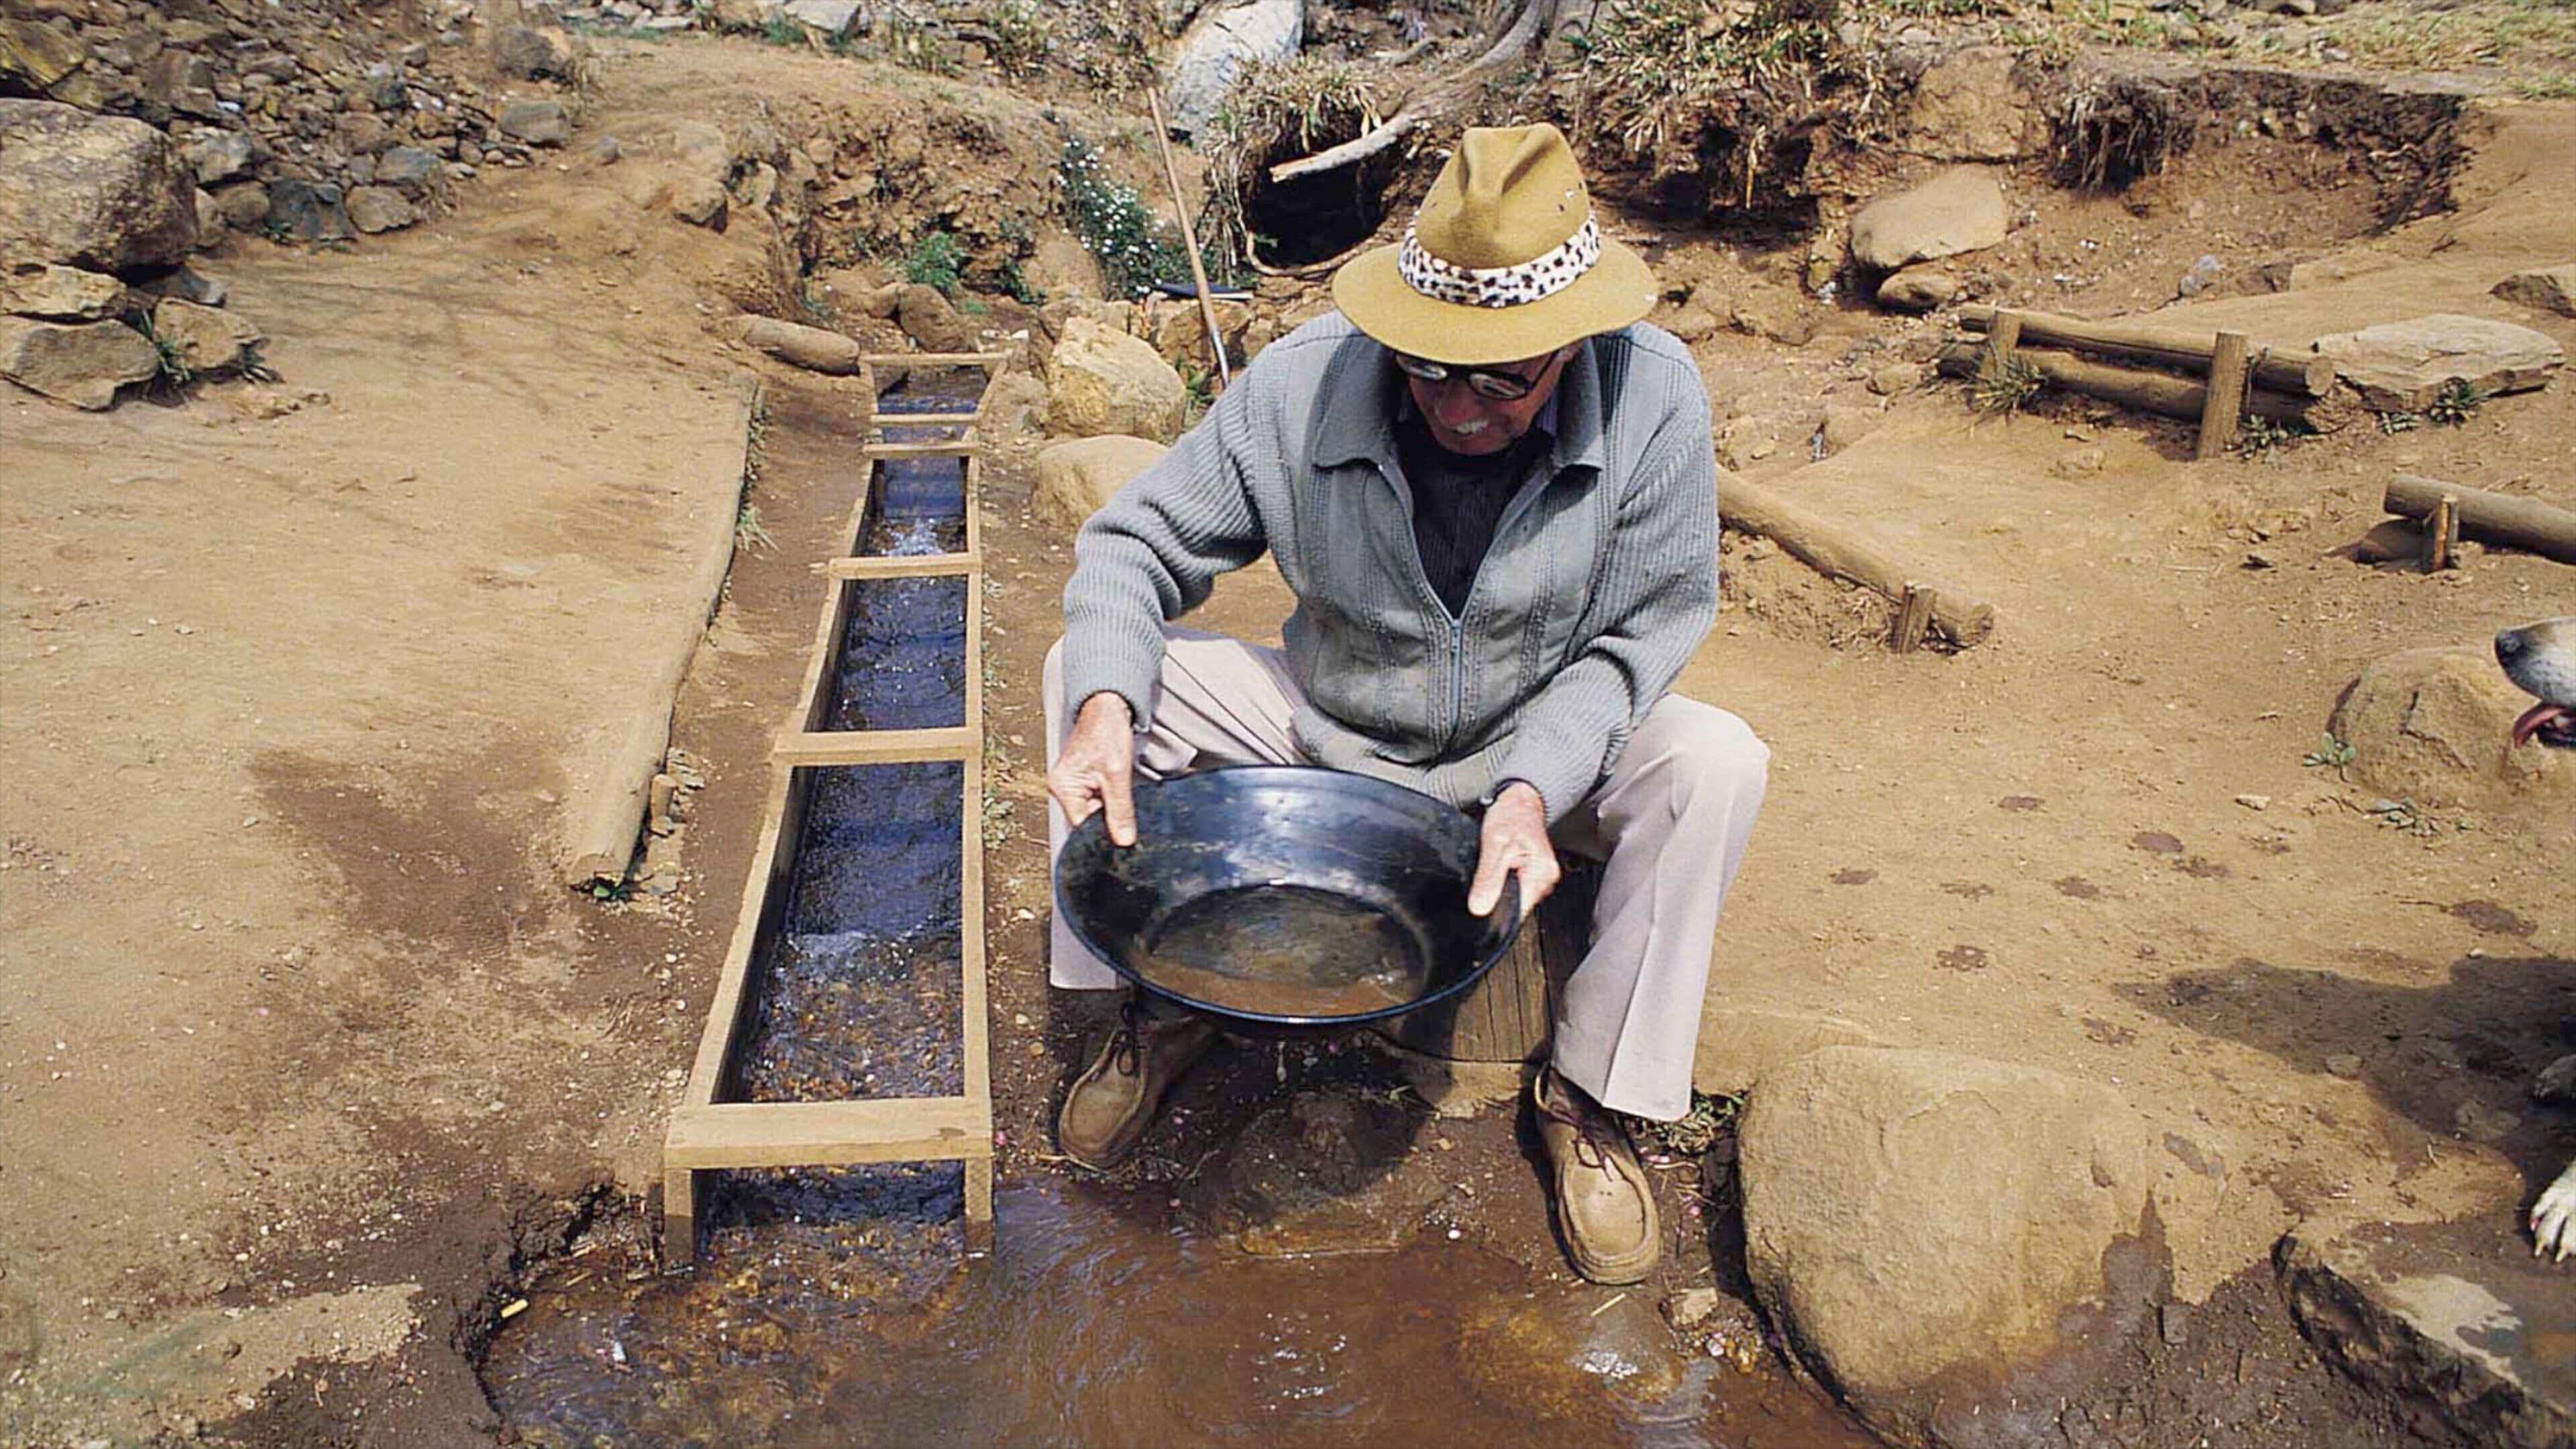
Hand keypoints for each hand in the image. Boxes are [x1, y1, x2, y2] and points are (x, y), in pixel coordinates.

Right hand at [1049, 692, 1139, 846]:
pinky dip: (1110, 797)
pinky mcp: (1084, 779)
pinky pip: (1098, 799)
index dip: (1103, 830)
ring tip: (1119, 787)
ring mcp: (1073, 783)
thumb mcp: (1117, 774)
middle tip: (1124, 805)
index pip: (1081, 825)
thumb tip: (1123, 840)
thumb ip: (1119, 810)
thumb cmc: (1107, 731)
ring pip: (1095, 810)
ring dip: (1111, 806)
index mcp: (1062, 786)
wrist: (1109, 706)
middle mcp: (1063, 787)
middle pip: (1087, 819)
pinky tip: (1118, 787)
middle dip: (1107, 817)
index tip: (1123, 832)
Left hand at [1468, 781, 1558, 917]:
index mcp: (1541, 873)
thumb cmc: (1510, 816)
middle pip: (1518, 905)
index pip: (1518, 910)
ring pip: (1517, 897)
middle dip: (1498, 895)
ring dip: (1502, 887)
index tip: (1483, 895)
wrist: (1519, 801)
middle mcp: (1547, 879)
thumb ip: (1487, 879)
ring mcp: (1542, 878)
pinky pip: (1518, 888)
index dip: (1497, 908)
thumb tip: (1480, 907)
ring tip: (1497, 864)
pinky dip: (1505, 881)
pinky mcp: (1535, 875)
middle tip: (1490, 870)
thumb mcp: (1493, 845)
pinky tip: (1501, 867)